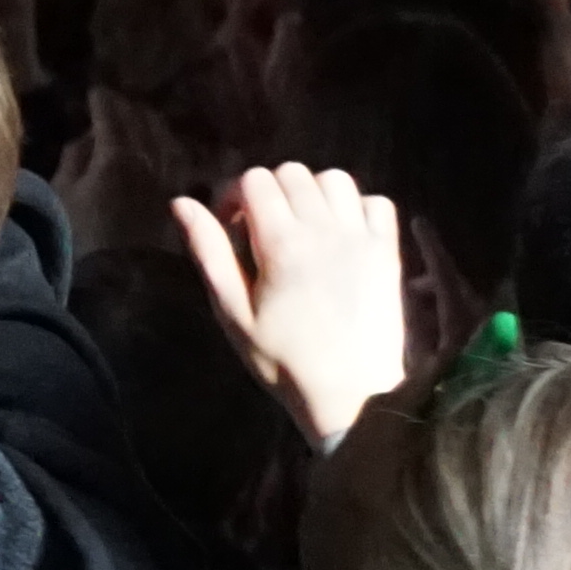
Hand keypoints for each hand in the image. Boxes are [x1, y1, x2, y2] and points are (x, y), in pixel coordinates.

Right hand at [169, 163, 413, 450]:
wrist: (352, 395)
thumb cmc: (283, 361)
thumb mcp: (233, 314)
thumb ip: (209, 253)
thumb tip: (181, 203)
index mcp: (281, 244)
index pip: (255, 180)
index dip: (236, 195)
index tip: (232, 226)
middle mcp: (324, 230)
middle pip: (293, 174)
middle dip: (271, 192)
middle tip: (264, 229)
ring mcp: (362, 238)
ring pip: (335, 180)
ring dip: (313, 193)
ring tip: (304, 226)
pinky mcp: (388, 252)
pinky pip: (377, 203)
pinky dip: (357, 206)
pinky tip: (342, 232)